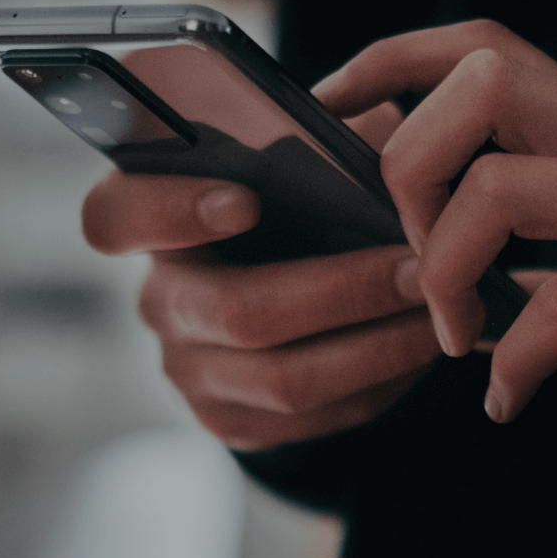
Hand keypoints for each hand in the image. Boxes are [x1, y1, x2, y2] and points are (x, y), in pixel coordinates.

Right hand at [81, 104, 442, 450]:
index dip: (170, 211)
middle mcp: (160, 299)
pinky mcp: (231, 421)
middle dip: (343, 291)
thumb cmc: (300, 202)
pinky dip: (379, 382)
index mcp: (152, 219)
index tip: (245, 200)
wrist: (296, 298)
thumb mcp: (303, 154)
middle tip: (420, 268)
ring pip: (284, 378)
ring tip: (440, 311)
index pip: (115, 216)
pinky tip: (421, 347)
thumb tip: (372, 136)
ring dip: (377, 345)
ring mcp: (190, 370)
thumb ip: (319, 137)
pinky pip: (312, 417)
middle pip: (236, 311)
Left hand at [313, 20, 556, 422]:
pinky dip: (520, 361)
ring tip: (457, 339)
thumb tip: (457, 282)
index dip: (391, 60)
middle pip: (480, 85)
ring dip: (450, 272)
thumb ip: (547, 253)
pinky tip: (509, 401)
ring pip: (503, 188)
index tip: (332, 112)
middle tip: (414, 261)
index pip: (482, 47)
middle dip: (410, 169)